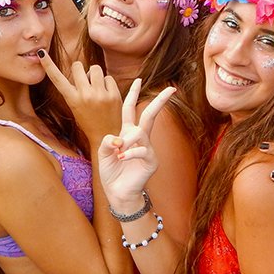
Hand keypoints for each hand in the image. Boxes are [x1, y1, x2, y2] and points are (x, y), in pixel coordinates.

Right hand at [40, 52, 123, 150]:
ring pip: (95, 68)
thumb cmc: (88, 120)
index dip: (48, 64)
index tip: (42, 52)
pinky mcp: (114, 95)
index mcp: (72, 99)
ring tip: (96, 87)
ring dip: (95, 74)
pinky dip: (107, 83)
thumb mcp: (75, 106)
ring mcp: (100, 95)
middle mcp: (85, 95)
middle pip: (78, 66)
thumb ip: (76, 89)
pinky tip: (107, 94)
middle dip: (81, 70)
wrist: (105, 136)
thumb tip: (81, 70)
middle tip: (85, 80)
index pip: (57, 79)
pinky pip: (108, 77)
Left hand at [97, 79, 175, 205]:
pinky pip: (141, 150)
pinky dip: (130, 153)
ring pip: (140, 132)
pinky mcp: (151, 161)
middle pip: (150, 115)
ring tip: (118, 152)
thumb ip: (107, 141)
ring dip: (128, 140)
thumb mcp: (103, 153)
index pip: (130, 109)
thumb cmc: (111, 172)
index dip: (133, 94)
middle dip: (159, 101)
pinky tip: (122, 159)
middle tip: (171, 89)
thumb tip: (119, 139)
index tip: (139, 80)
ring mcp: (147, 149)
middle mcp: (139, 138)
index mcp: (127, 133)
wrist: (118, 193)